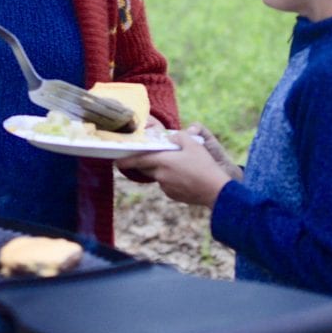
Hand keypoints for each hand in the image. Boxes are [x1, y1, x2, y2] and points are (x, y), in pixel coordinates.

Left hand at [116, 124, 235, 207]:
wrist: (215, 190)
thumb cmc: (204, 165)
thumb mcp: (193, 144)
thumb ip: (179, 137)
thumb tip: (170, 138)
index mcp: (163, 161)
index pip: (138, 160)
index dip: (126, 160)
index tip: (116, 161)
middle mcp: (160, 175)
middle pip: (146, 168)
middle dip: (145, 163)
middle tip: (148, 157)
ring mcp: (166, 187)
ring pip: (158, 176)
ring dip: (162, 171)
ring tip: (179, 166)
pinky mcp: (173, 195)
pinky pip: (167, 185)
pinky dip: (171, 179)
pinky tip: (185, 176)